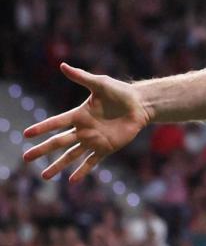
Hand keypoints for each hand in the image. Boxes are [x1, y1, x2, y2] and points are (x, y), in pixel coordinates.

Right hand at [22, 63, 150, 182]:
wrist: (141, 105)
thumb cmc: (121, 92)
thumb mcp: (100, 84)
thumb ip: (82, 77)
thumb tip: (62, 65)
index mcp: (79, 115)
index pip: (56, 122)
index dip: (42, 128)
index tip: (26, 134)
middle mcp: (83, 129)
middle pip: (58, 142)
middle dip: (42, 150)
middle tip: (25, 158)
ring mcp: (94, 140)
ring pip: (71, 155)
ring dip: (58, 165)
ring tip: (44, 176)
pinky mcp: (106, 148)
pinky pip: (92, 161)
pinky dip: (82, 171)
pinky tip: (72, 180)